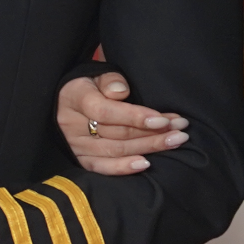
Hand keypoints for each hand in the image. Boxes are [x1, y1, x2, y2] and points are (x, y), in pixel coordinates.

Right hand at [57, 71, 189, 175]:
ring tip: (176, 141)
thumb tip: (121, 92)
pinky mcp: (80, 160)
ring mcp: (76, 145)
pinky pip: (102, 168)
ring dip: (149, 147)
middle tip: (181, 130)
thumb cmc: (88, 87)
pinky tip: (147, 164)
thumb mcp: (96, 74)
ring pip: (115, 150)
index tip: (163, 119)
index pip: (106, 111)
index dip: (136, 116)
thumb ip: (110, 80)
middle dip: (153, 132)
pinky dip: (124, 168)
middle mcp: (73, 125)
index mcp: (76, 98)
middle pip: (117, 133)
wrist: (63, 104)